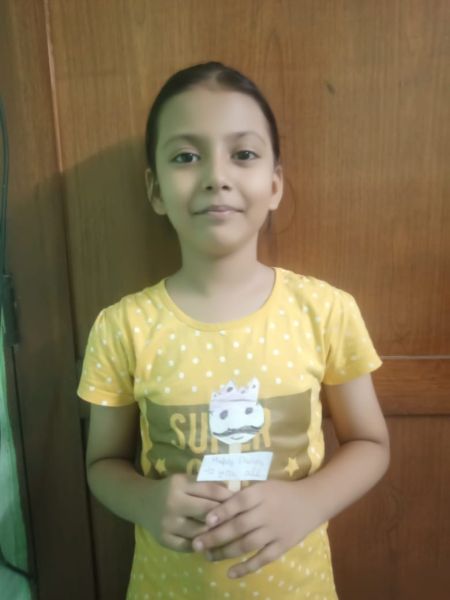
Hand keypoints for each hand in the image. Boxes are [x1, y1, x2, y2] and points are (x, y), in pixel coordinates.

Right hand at [144, 473, 233, 552]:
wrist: (141, 502)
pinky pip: (189, 546)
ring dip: (216, 533)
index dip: (228, 496)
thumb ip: (206, 485)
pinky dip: (202, 545)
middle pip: (207, 512)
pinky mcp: (164, 540)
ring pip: (201, 532)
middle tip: (240, 519)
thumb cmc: (169, 489)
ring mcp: (168, 523)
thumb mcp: (185, 480)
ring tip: (229, 533)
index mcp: (180, 484)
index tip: (241, 501)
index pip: (211, 490)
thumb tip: (235, 490)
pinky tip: (212, 543)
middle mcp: (173, 503)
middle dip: (225, 516)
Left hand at [191, 479, 322, 578]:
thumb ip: (242, 496)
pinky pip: (262, 559)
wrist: (311, 501)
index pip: (238, 502)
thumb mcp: (262, 486)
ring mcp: (275, 531)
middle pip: (239, 526)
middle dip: (216, 536)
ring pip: (247, 544)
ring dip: (225, 552)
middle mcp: (267, 512)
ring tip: (208, 556)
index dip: (222, 512)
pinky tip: (230, 573)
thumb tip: (214, 505)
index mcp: (260, 494)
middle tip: (197, 544)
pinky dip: (246, 567)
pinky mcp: (283, 546)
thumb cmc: (280, 492)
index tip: (205, 521)